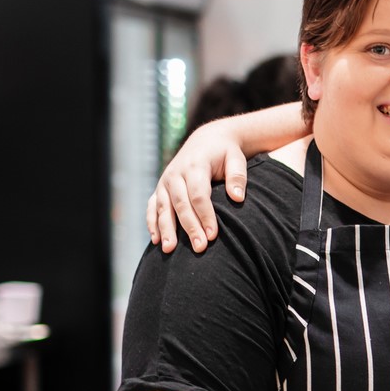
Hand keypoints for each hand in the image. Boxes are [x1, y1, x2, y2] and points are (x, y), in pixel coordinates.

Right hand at [145, 119, 249, 253]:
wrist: (206, 140)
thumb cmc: (225, 153)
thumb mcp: (236, 158)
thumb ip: (238, 176)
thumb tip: (238, 198)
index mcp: (195, 165)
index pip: (199, 195)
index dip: (205, 215)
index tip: (213, 235)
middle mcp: (175, 173)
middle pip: (181, 204)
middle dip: (189, 228)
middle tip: (199, 249)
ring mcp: (165, 181)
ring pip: (163, 207)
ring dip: (166, 229)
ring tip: (170, 250)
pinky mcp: (160, 188)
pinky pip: (152, 206)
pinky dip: (152, 223)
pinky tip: (156, 240)